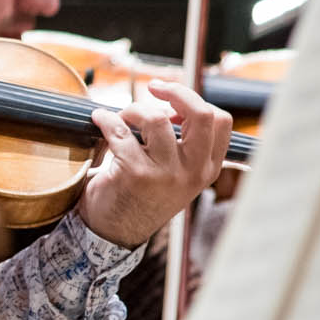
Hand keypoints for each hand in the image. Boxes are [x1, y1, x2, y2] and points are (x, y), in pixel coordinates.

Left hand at [77, 80, 231, 248]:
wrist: (113, 232)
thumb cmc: (141, 195)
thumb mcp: (175, 173)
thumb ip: (182, 144)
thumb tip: (172, 105)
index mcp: (207, 169)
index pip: (221, 121)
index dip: (195, 99)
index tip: (170, 96)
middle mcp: (193, 172)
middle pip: (202, 114)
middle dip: (176, 92)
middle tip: (154, 88)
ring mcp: (166, 174)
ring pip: (156, 118)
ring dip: (132, 109)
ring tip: (121, 117)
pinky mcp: (136, 174)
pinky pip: (120, 132)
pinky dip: (106, 119)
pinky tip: (99, 120)